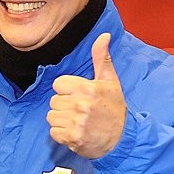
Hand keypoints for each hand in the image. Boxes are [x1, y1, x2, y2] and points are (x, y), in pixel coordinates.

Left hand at [47, 33, 125, 158]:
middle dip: (64, 105)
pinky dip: (61, 134)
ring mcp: (76, 122)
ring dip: (62, 120)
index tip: (79, 95)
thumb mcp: (110, 82)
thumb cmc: (114, 108)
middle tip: (81, 110)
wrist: (122, 139)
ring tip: (78, 121)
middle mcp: (81, 104)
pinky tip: (75, 132)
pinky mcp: (71, 138)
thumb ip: (101, 58)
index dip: (67, 90)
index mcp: (88, 88)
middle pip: (54, 101)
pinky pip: (53, 132)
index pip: (58, 84)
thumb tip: (103, 35)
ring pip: (51, 116)